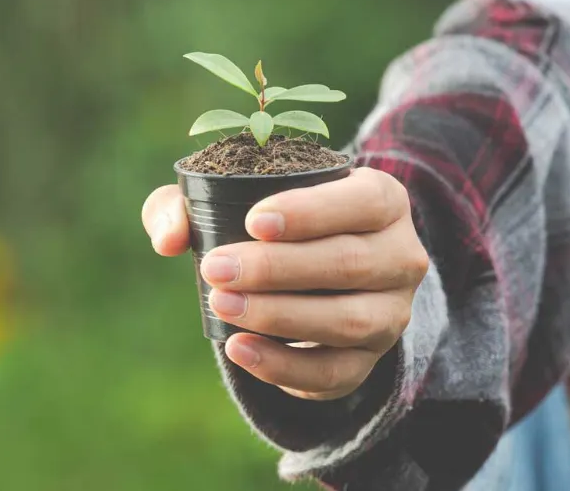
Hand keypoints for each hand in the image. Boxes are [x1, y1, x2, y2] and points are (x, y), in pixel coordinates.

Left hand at [141, 168, 428, 400]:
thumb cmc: (266, 223)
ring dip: (279, 316)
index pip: (363, 202)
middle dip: (276, 268)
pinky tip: (237, 348)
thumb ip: (186, 204)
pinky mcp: (369, 360)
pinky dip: (283, 365)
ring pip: (347, 321)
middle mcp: (401, 257)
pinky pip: (334, 373)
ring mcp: (390, 313)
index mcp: (383, 201)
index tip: (253, 221)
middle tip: (216, 268)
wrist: (309, 274)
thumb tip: (169, 239)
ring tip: (221, 304)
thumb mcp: (229, 197)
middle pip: (349, 263)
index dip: (311, 212)